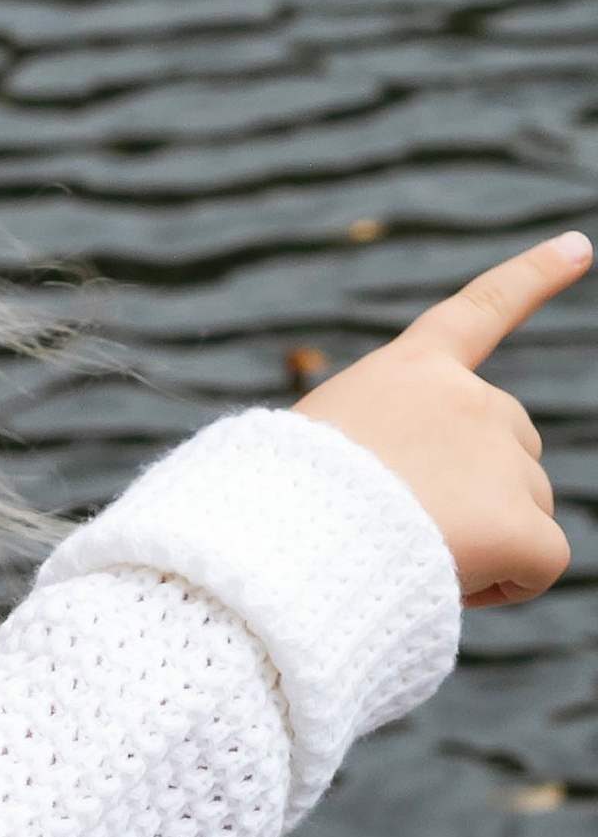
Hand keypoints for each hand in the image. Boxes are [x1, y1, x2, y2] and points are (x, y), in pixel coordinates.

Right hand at [297, 232, 586, 606]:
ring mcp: (499, 456)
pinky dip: (511, 584)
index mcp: (408, 372)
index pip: (480, 310)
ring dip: (483, 540)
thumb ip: (377, 454)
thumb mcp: (311, 450)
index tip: (579, 247)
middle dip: (476, 491)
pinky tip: (453, 589)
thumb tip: (432, 519)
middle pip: (508, 446)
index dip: (533, 276)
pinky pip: (541, 564)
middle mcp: (467, 399)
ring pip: (523, 508)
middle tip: (398, 530)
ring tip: (407, 559)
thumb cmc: (269, 514)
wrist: (280, 548)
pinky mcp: (518, 523)